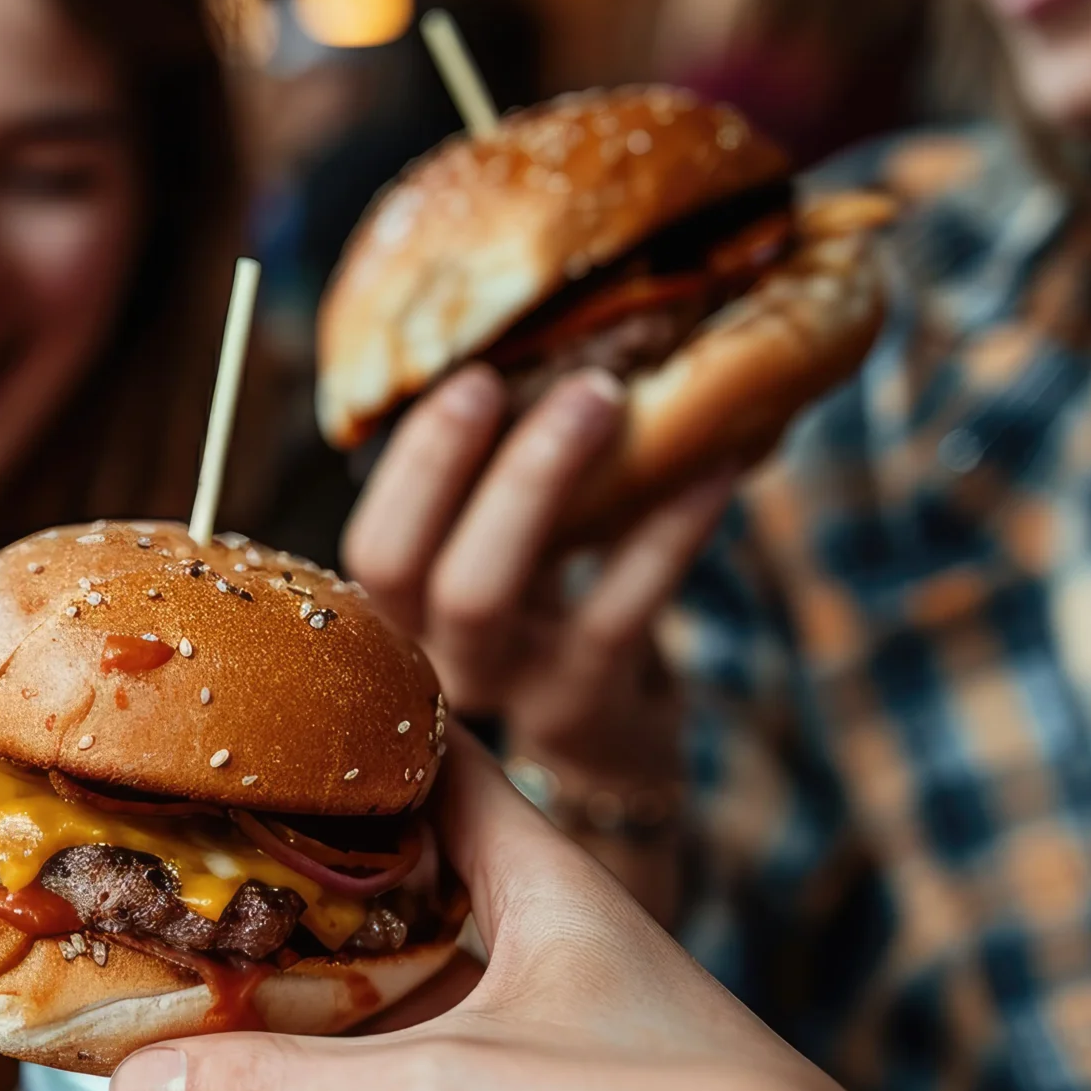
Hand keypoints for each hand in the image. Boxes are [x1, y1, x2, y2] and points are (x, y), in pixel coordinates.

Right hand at [341, 367, 729, 911]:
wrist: (618, 751)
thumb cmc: (560, 618)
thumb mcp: (517, 553)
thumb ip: (505, 482)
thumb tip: (544, 339)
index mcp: (406, 611)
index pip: (375, 544)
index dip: (411, 464)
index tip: (468, 374)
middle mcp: (436, 659)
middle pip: (406, 568)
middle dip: (443, 463)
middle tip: (501, 376)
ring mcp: (504, 695)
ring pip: (485, 595)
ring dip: (533, 485)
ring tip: (602, 395)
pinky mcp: (583, 713)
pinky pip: (614, 615)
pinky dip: (664, 532)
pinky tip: (715, 467)